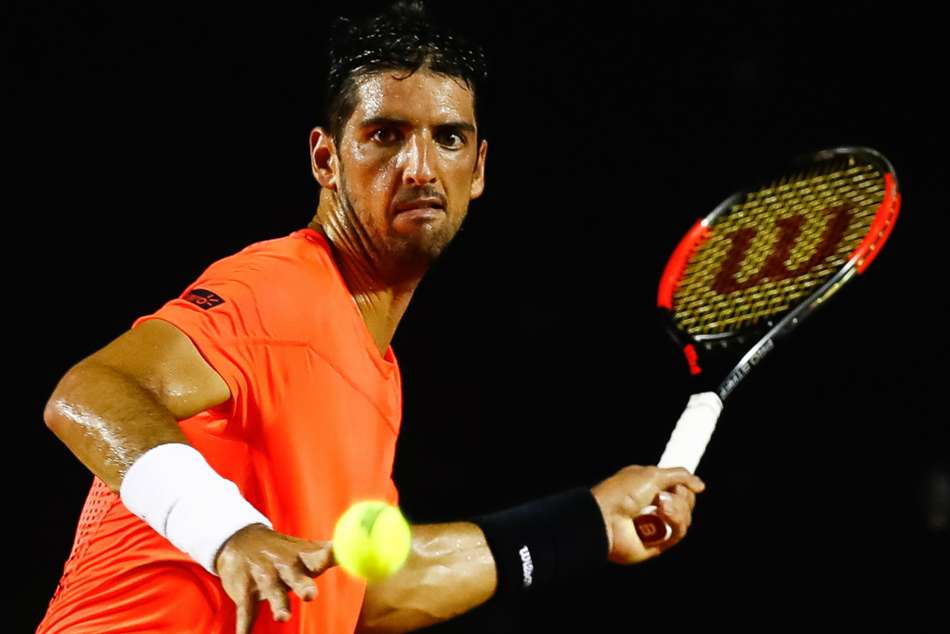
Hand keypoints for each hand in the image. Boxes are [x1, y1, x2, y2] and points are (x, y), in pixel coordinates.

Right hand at [215, 523, 335, 633]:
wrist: (241, 541)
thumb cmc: (283, 552)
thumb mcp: (305, 550)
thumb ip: (328, 553)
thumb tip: (358, 547)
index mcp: (302, 558)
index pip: (319, 556)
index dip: (329, 554)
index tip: (336, 553)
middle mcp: (285, 567)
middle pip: (297, 577)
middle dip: (303, 586)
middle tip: (311, 595)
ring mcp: (264, 578)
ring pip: (273, 593)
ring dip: (278, 605)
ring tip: (283, 617)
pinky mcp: (245, 590)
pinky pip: (246, 611)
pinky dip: (244, 626)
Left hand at [591, 465, 704, 564]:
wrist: (605, 517)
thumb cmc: (623, 492)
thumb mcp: (652, 474)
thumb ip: (679, 476)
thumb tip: (701, 485)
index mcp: (648, 486)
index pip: (678, 486)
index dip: (684, 484)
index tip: (682, 483)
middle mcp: (652, 505)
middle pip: (686, 502)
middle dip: (681, 497)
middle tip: (664, 495)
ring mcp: (655, 525)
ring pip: (685, 517)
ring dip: (678, 509)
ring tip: (661, 505)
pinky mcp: (657, 543)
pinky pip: (679, 532)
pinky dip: (675, 521)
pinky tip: (663, 515)